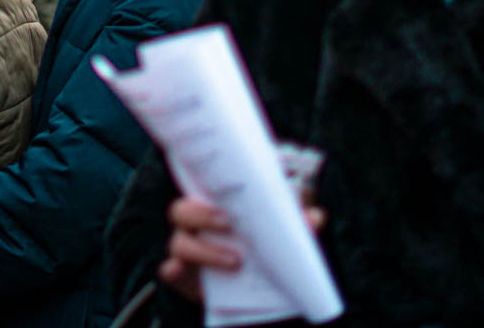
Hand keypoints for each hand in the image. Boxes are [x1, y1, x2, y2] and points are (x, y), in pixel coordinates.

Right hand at [158, 196, 325, 302]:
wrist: (250, 298)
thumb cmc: (258, 256)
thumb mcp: (276, 241)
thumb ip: (293, 227)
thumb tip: (315, 216)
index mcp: (213, 209)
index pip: (199, 189)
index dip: (204, 184)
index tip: (225, 185)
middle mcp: (194, 227)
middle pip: (181, 211)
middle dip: (203, 215)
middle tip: (229, 223)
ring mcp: (186, 253)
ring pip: (179, 242)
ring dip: (203, 251)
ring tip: (234, 262)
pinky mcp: (182, 277)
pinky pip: (168, 270)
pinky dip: (172, 270)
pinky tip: (180, 270)